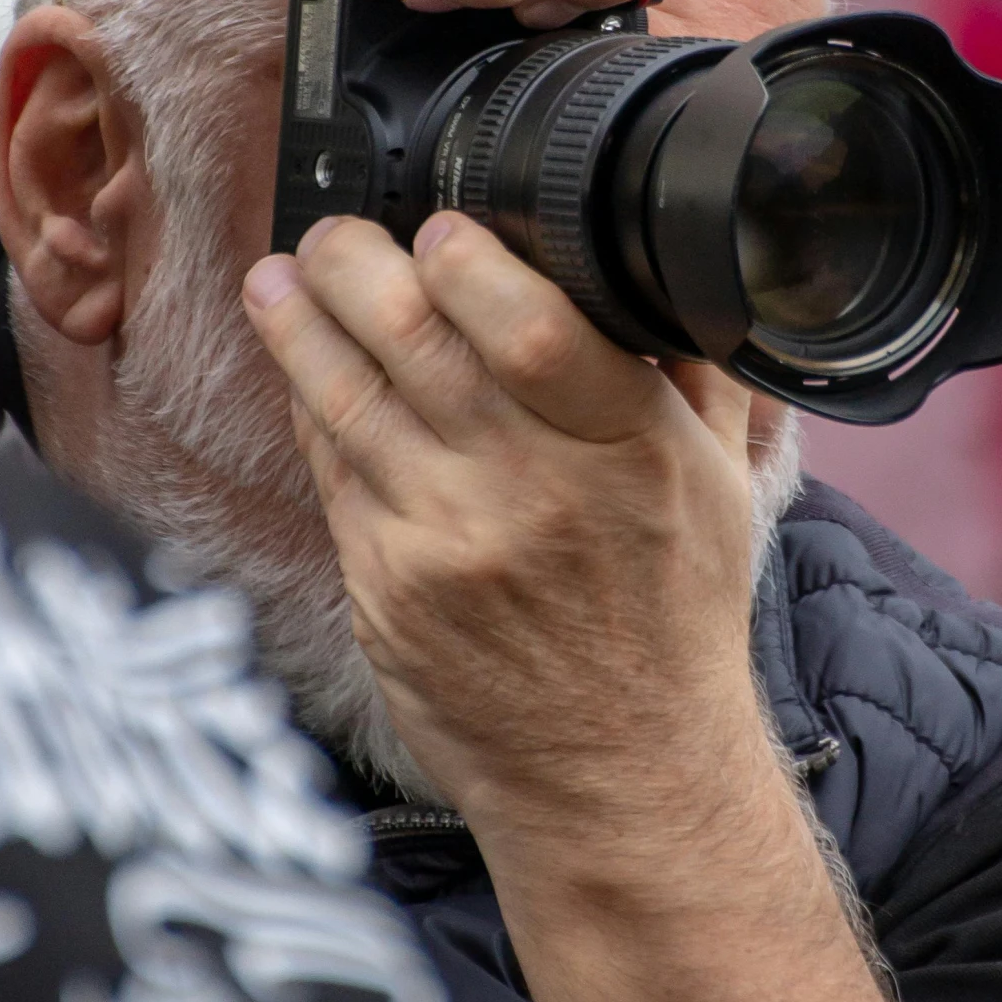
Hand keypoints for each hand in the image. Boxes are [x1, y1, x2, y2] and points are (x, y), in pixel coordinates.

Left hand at [241, 210, 783, 872]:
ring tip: (281, 278)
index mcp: (630, 450)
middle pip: (413, 340)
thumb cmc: (674, 623)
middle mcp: (533, 492)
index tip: (440, 227)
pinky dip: (309, 407)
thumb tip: (646, 271)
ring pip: (346, 397)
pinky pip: (329, 470)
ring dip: (299, 322)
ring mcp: (447, 544)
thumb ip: (687, 375)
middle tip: (336, 235)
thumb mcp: (720, 487)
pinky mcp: (384, 590)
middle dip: (355, 264)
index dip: (466, 259)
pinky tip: (300, 370)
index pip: (528, 326)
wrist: (622, 773)